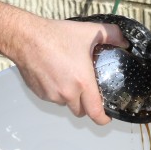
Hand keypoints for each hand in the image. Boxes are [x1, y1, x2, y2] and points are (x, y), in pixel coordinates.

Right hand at [0, 2, 125, 124]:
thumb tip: (124, 42)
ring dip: (70, 96)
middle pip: (81, 110)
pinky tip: (55, 74)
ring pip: (66, 103)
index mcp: (83, 82)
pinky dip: (56, 91)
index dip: (104, 118)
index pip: (96, 113)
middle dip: (86, 103)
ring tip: (69, 75)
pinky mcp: (39, 93)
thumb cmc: (55, 36)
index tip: (108, 116)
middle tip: (87, 87)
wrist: (26, 38)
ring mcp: (52, 95)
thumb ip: (113, 35)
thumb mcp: (89, 31)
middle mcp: (67, 93)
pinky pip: (52, 98)